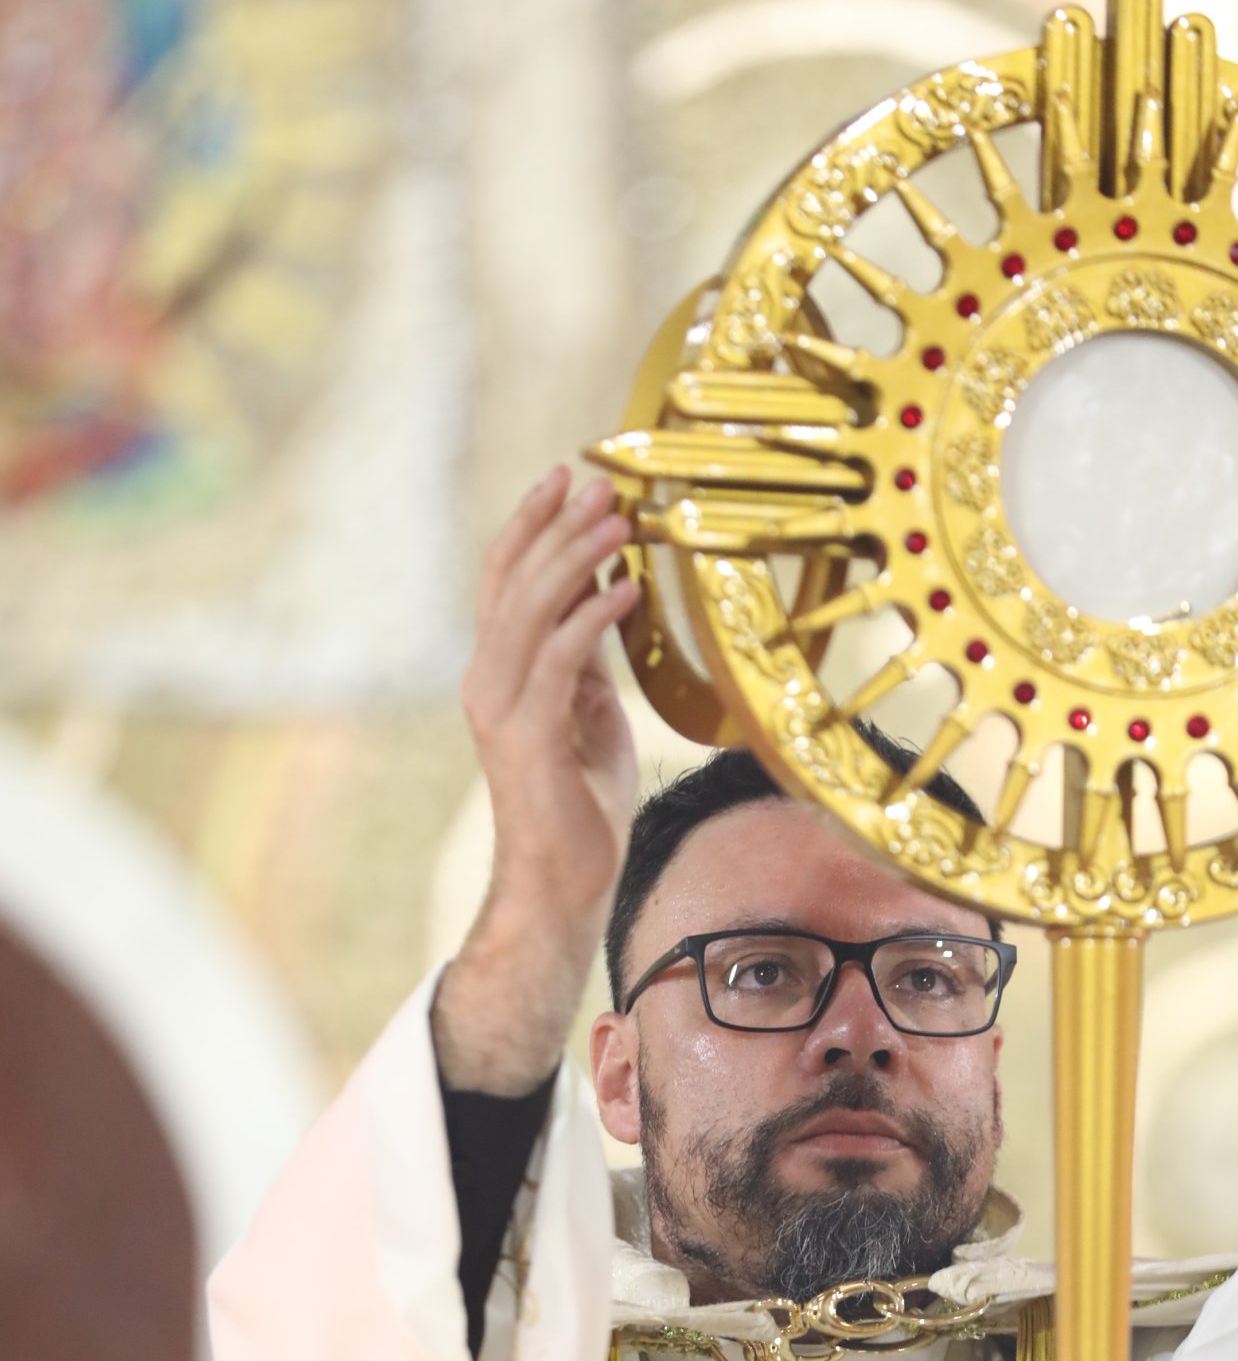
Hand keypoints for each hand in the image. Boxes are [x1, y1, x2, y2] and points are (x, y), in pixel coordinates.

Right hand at [435, 469, 641, 1092]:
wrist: (562, 882)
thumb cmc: (579, 804)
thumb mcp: (587, 713)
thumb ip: (584, 659)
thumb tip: (602, 598)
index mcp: (497, 672)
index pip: (505, 579)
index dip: (530, 524)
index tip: (565, 477)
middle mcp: (487, 681)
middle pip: (513, 581)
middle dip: (557, 526)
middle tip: (601, 483)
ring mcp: (502, 709)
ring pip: (531, 611)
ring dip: (576, 559)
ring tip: (619, 520)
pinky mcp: (529, 738)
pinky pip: (560, 661)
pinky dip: (592, 618)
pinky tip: (627, 589)